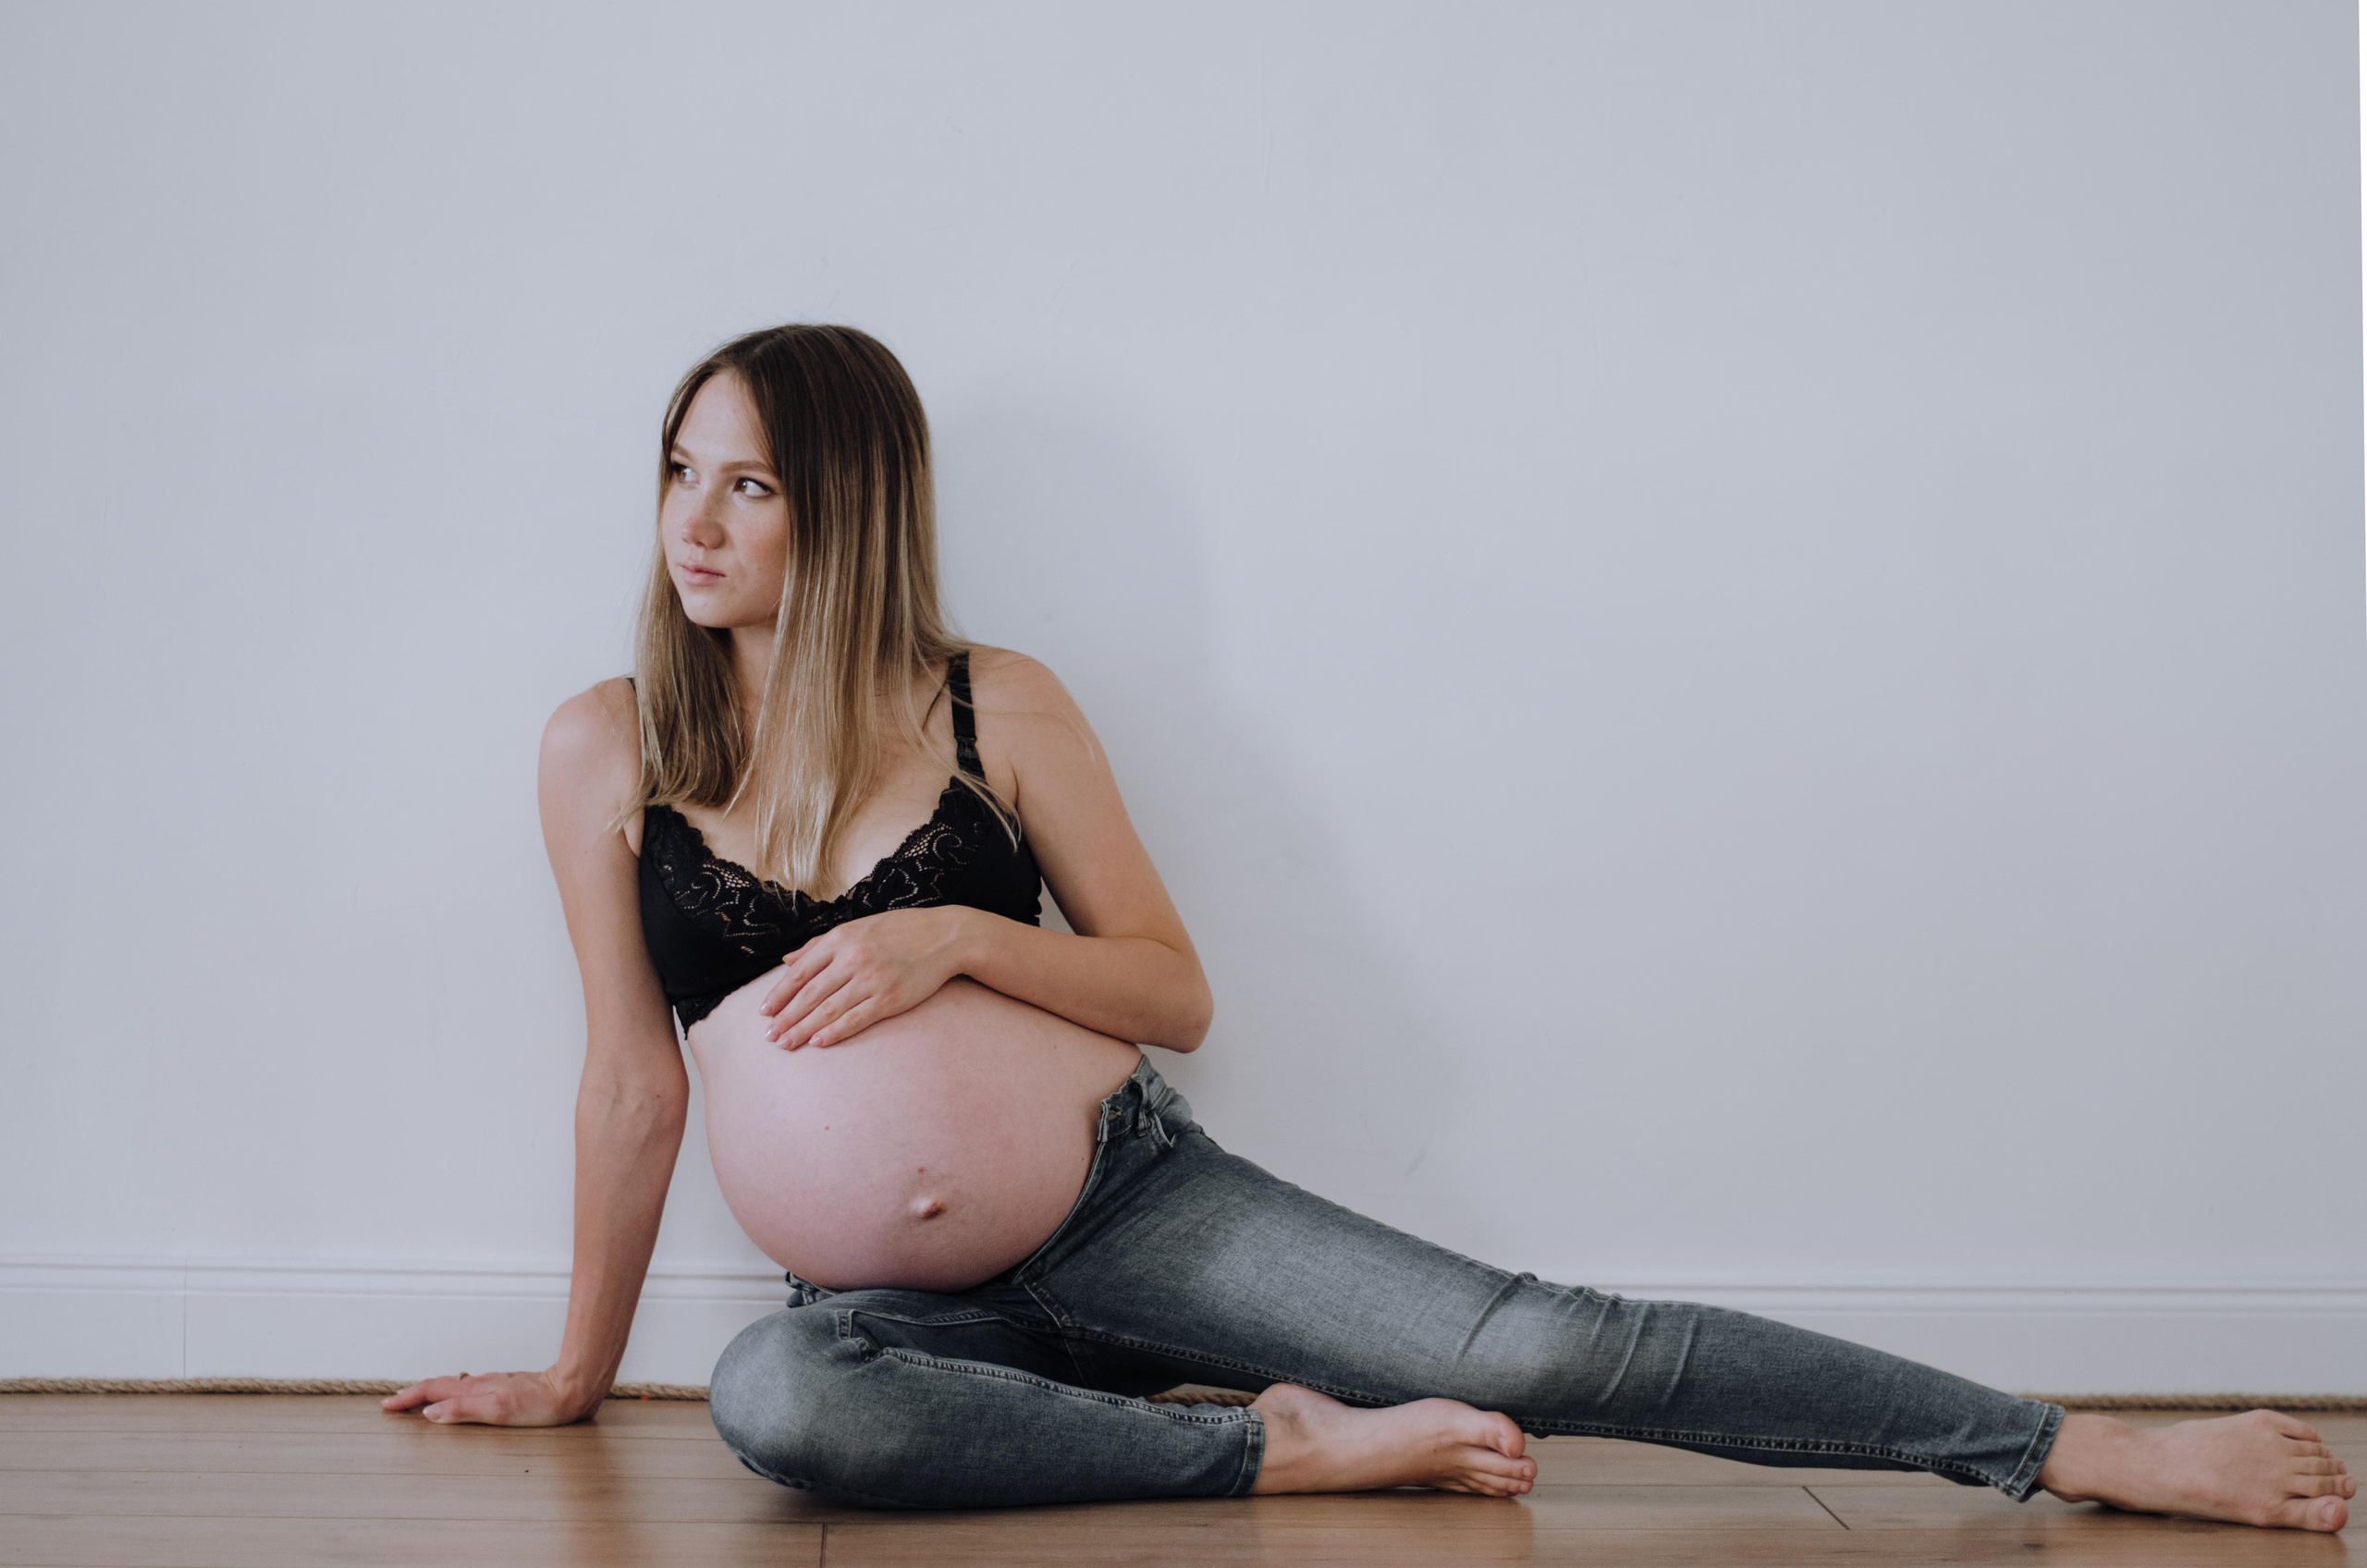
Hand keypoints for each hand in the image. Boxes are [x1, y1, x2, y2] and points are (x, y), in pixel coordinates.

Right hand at [380, 1367, 594, 1426]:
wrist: (572, 1388)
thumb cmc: (541, 1404)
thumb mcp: (499, 1411)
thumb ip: (463, 1411)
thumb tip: (429, 1414)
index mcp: (476, 1390)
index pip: (434, 1392)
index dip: (409, 1398)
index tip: (387, 1406)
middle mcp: (482, 1384)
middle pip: (440, 1386)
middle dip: (413, 1393)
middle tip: (392, 1403)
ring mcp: (493, 1384)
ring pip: (454, 1385)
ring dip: (430, 1392)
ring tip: (415, 1399)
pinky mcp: (505, 1387)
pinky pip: (469, 1388)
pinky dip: (451, 1392)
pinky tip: (456, 1398)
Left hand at [759, 906, 970, 1048]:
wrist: (945, 936)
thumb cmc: (899, 930)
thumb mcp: (857, 927)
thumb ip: (819, 945)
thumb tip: (787, 961)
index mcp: (841, 938)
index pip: (801, 971)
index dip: (780, 994)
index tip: (764, 1011)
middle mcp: (853, 958)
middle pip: (810, 994)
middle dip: (786, 1017)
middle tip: (769, 1036)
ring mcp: (872, 979)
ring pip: (828, 1010)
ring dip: (804, 1029)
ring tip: (786, 1043)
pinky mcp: (890, 998)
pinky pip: (855, 1019)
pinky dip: (834, 1032)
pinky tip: (818, 1042)